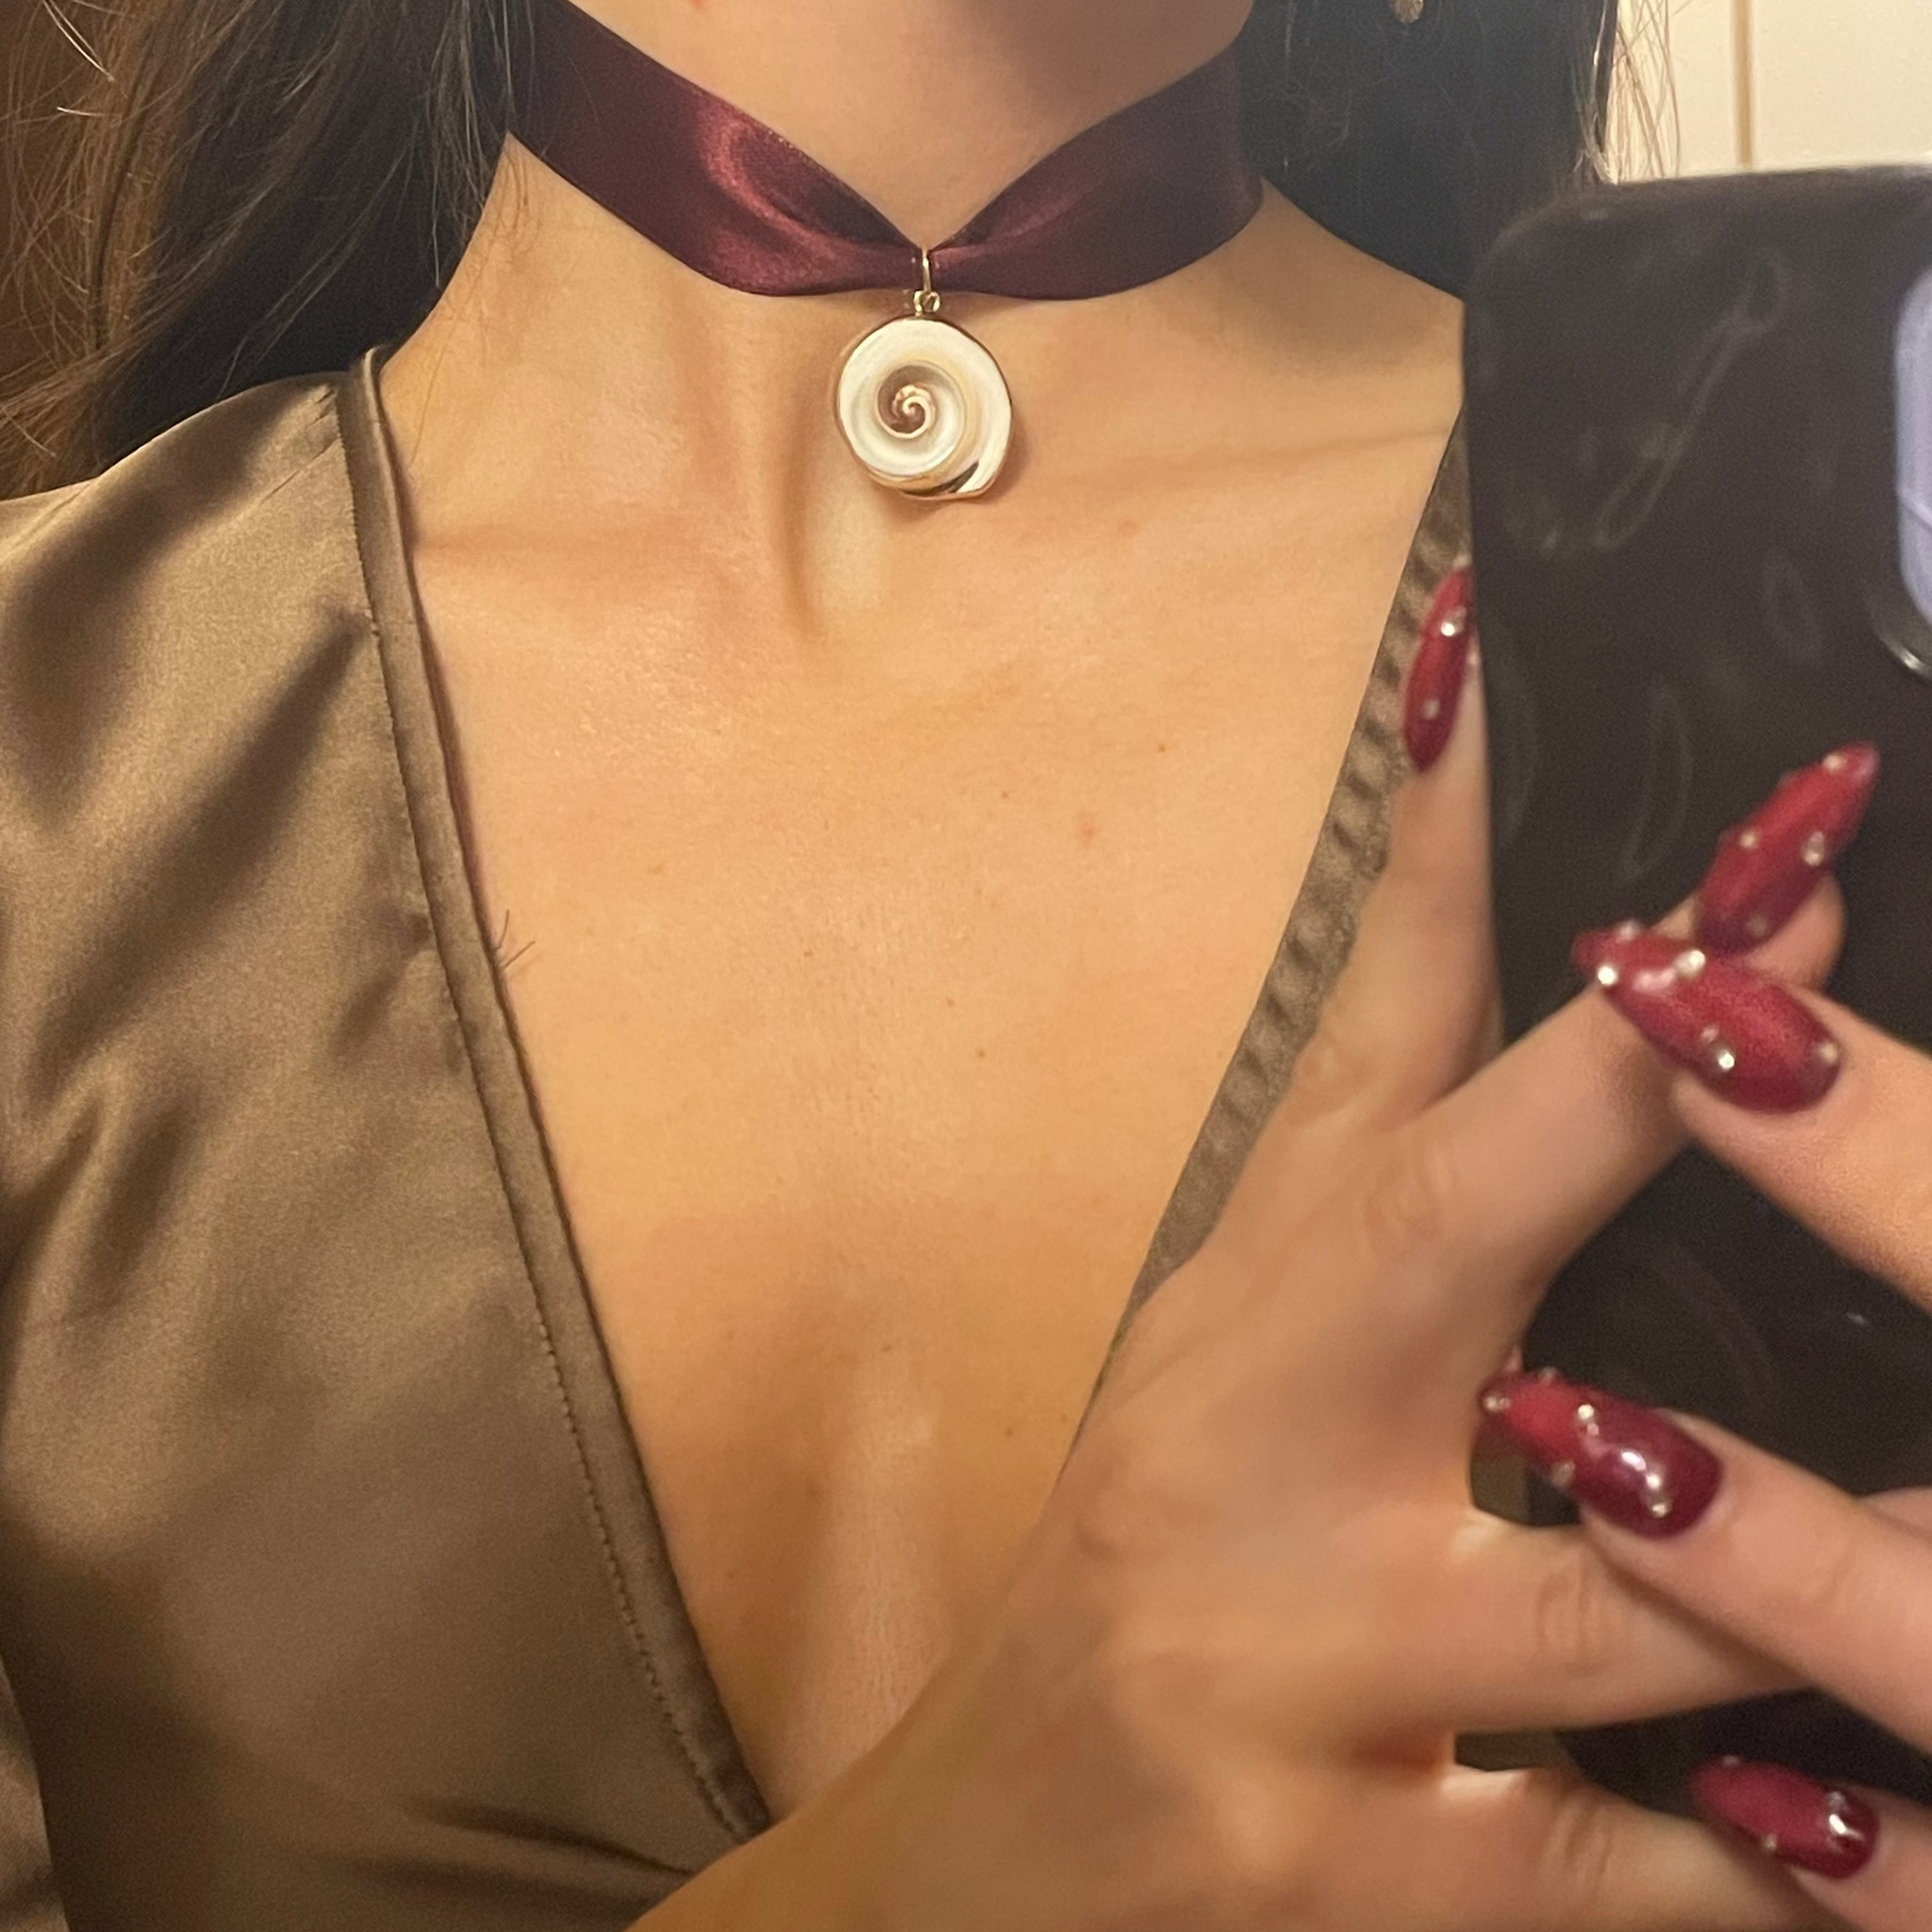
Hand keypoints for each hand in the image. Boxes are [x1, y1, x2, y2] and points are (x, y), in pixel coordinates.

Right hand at [696, 582, 1844, 1931]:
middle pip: (1472, 1224)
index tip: (1706, 776)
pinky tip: (1897, 1821)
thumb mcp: (1235, 1341)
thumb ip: (1388, 1165)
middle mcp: (1261, 1454)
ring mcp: (1312, 1674)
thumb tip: (1550, 970)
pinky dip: (1808, 1859)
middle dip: (1682, 1086)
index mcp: (1246, 1304)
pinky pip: (1657, 1881)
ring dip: (1843, 1542)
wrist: (993, 1864)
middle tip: (1840, 985)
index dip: (1515, 881)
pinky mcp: (1380, 1895)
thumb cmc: (1150, 1561)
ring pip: (1640, 1597)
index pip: (1383, 1047)